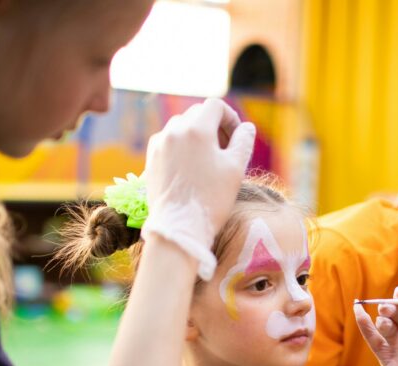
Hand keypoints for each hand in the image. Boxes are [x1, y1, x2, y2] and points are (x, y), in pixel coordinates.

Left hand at [142, 99, 255, 279]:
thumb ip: (243, 142)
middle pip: (197, 114)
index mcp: (196, 129)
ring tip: (207, 160)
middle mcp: (174, 130)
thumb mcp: (235, 168)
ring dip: (196, 136)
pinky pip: (168, 142)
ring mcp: (159, 144)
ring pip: (181, 127)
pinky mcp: (151, 159)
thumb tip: (246, 127)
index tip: (236, 137)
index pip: (215, 106)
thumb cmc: (211, 199)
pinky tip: (190, 169)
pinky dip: (181, 148)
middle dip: (214, 126)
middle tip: (225, 150)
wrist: (179, 227)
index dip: (230, 118)